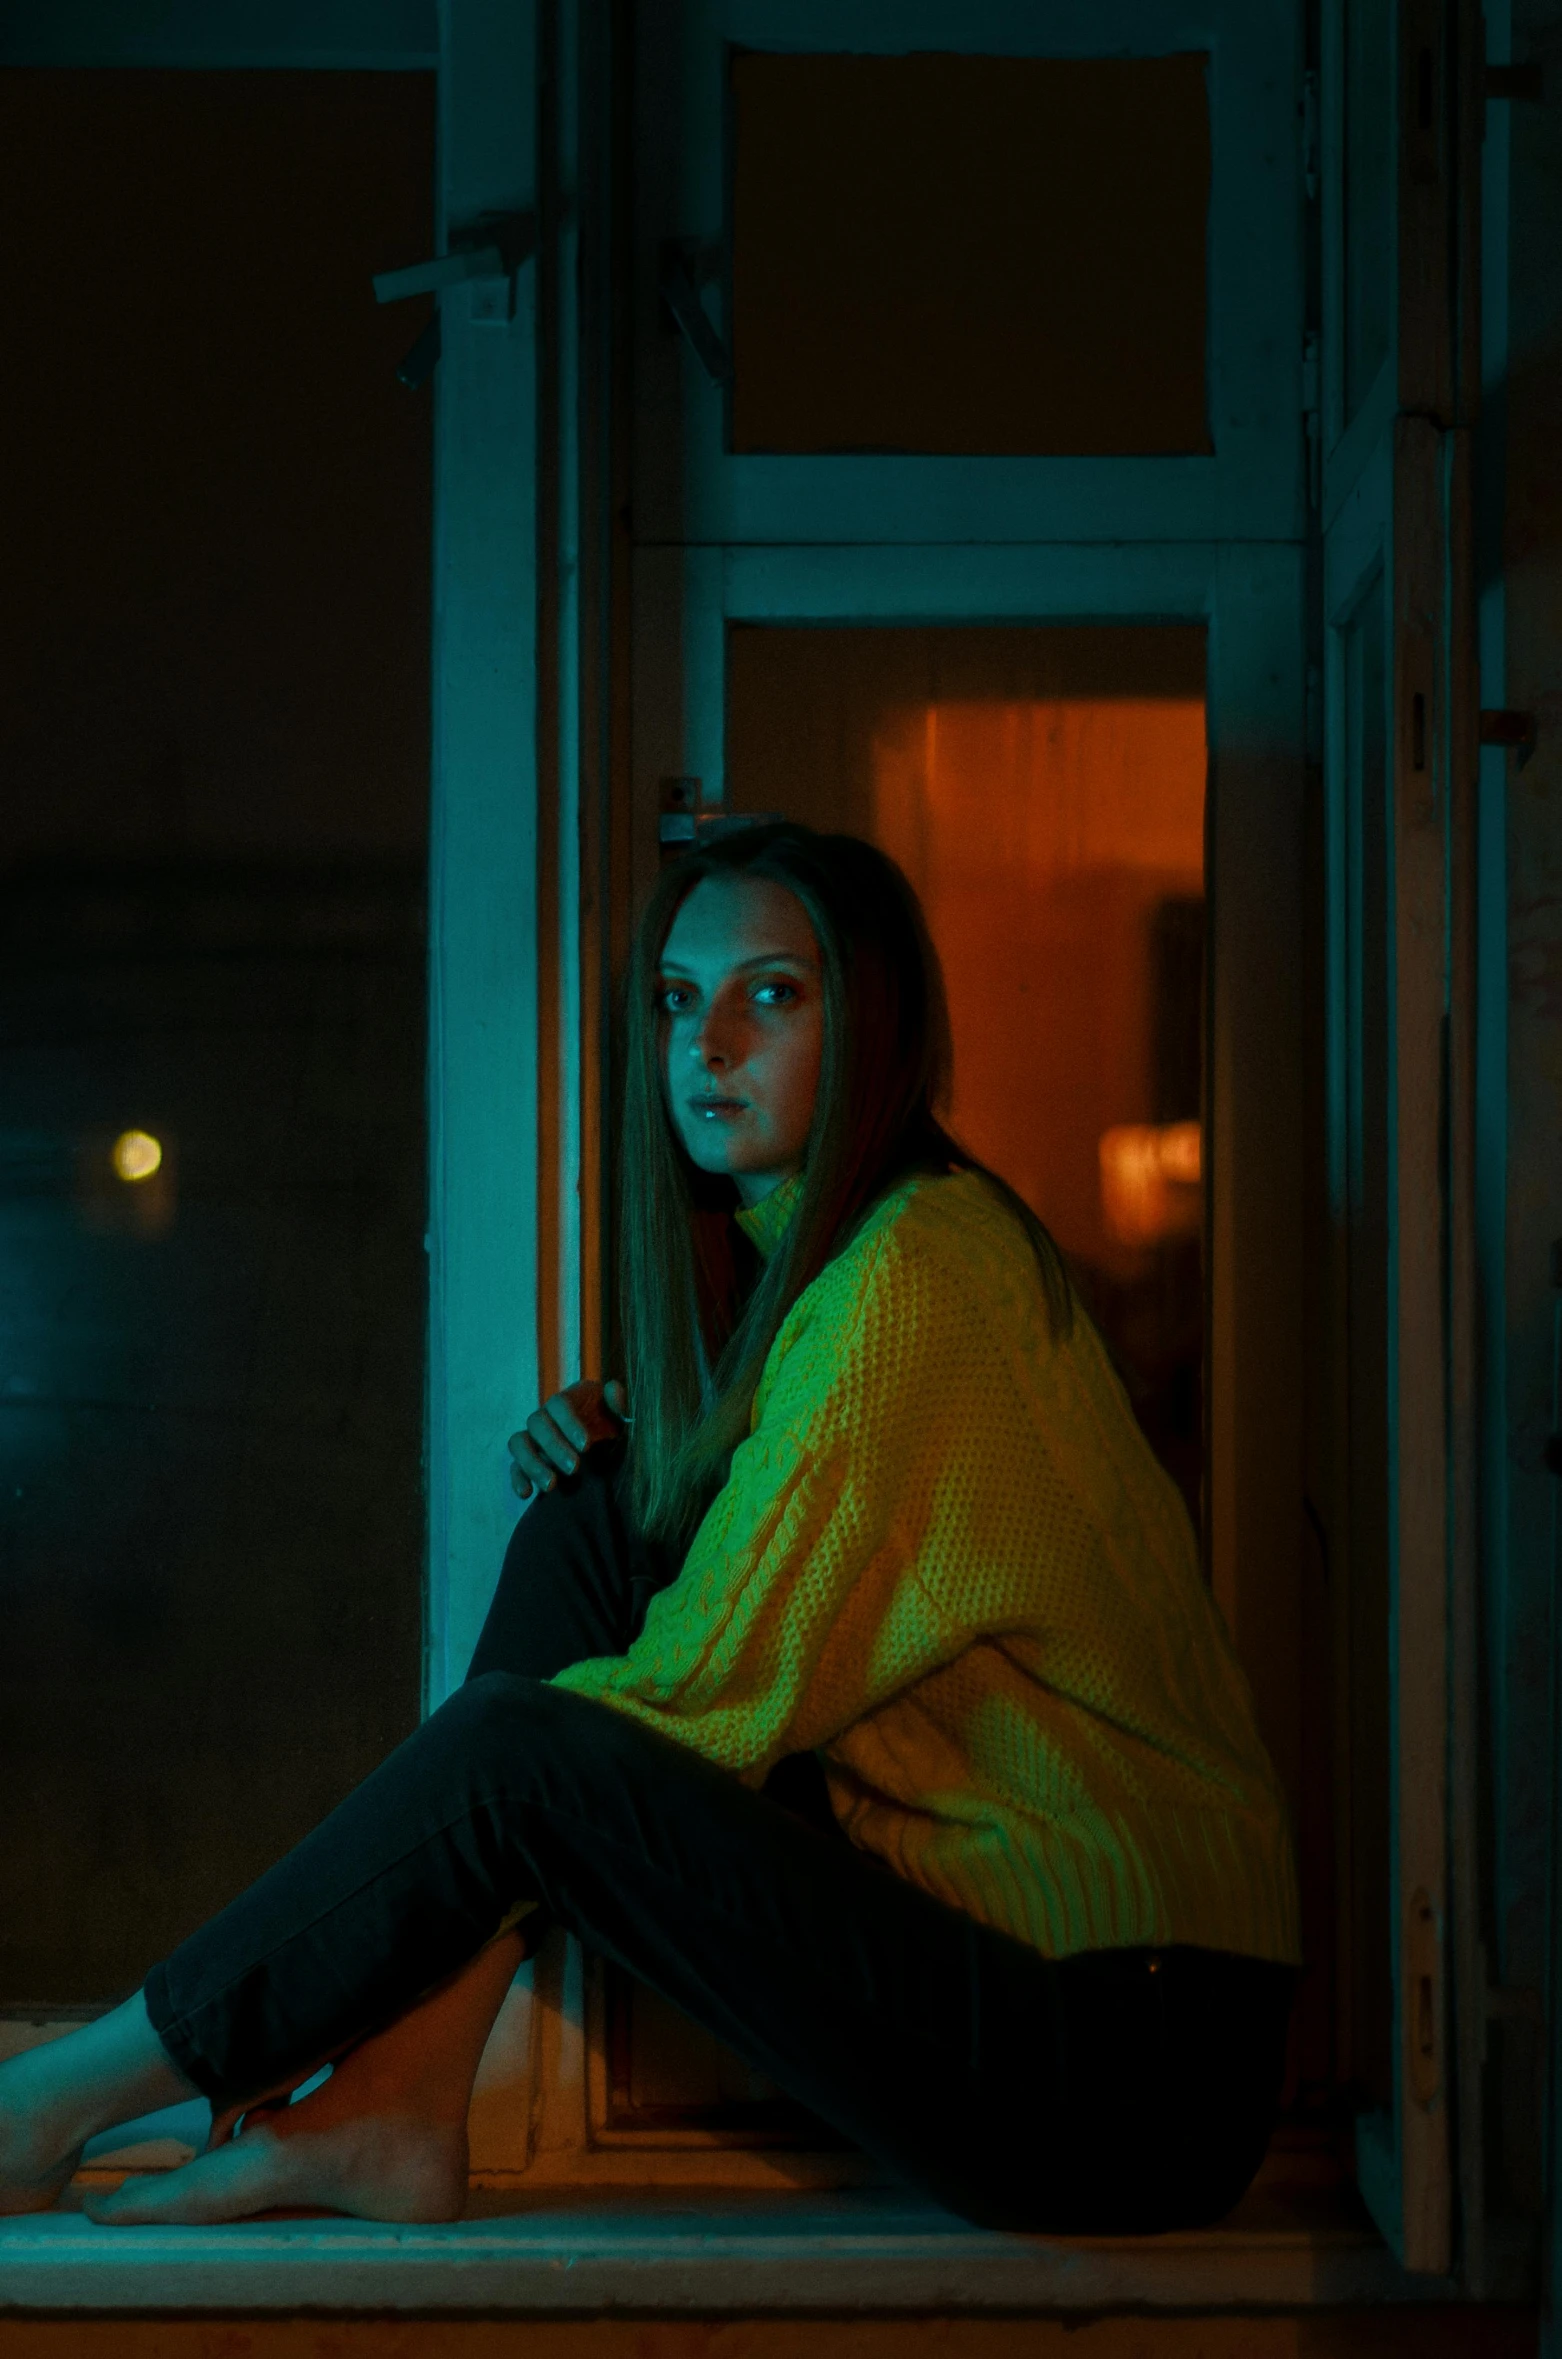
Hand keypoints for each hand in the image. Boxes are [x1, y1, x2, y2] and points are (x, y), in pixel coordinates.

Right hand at [507, 1378, 628, 1499]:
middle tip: (574, 1468)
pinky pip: (514, 1465)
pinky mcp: (527, 1459)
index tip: (586, 1445)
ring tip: (551, 1485)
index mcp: (568, 1400)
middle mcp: (546, 1415)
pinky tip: (527, 1493)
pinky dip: (517, 1478)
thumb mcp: (621, 1418)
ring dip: (532, 1463)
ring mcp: (533, 1437)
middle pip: (537, 1423)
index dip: (569, 1423)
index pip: (559, 1404)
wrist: (608, 1451)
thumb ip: (619, 1405)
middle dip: (554, 1447)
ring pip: (519, 1443)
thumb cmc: (614, 1429)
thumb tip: (613, 1389)